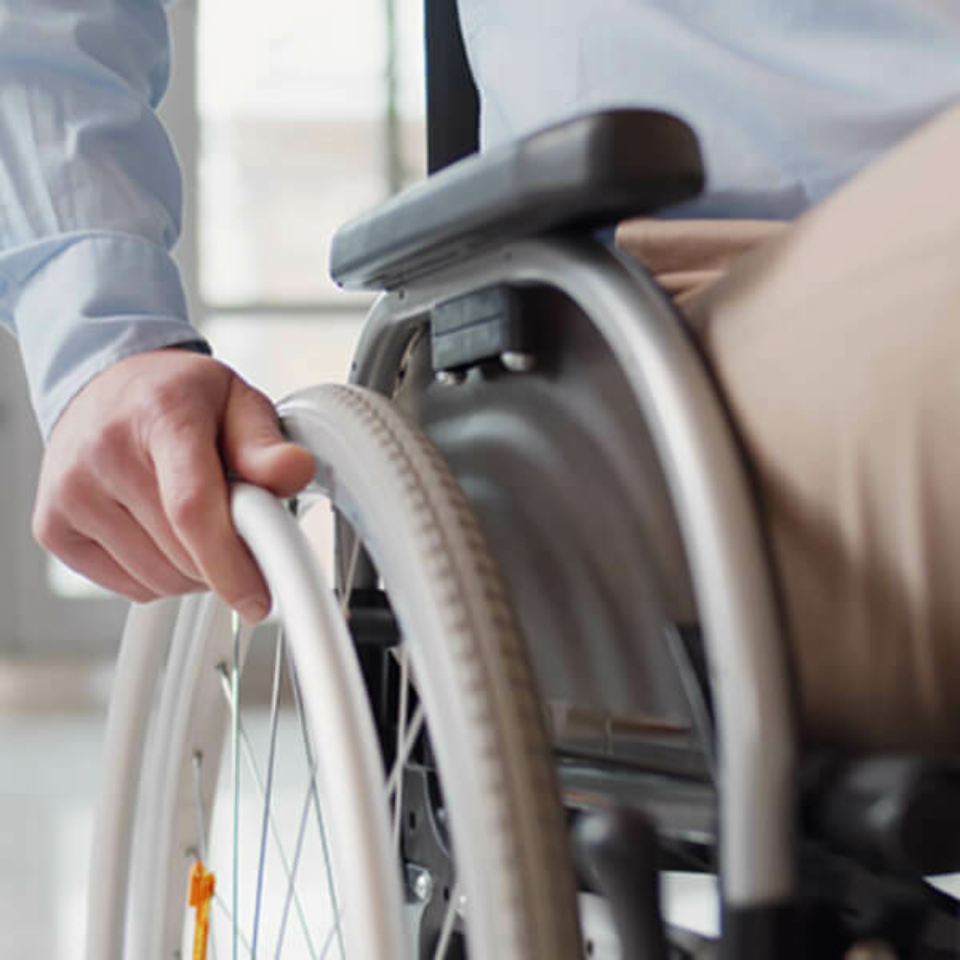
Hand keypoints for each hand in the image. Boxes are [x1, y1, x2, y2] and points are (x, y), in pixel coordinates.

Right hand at [33, 350, 314, 620]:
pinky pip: (130, 587)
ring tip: (199, 522)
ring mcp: (69, 492)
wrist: (107, 386)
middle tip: (239, 524)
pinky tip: (162, 533)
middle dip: (227, 559)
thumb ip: (266, 444)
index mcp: (160, 415)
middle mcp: (103, 452)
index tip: (258, 599)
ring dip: (196, 571)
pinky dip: (161, 576)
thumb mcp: (238, 402)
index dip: (229, 564)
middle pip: (181, 553)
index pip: (191, 508)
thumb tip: (295, 471)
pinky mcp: (53, 528)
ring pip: (159, 579)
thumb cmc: (179, 398)